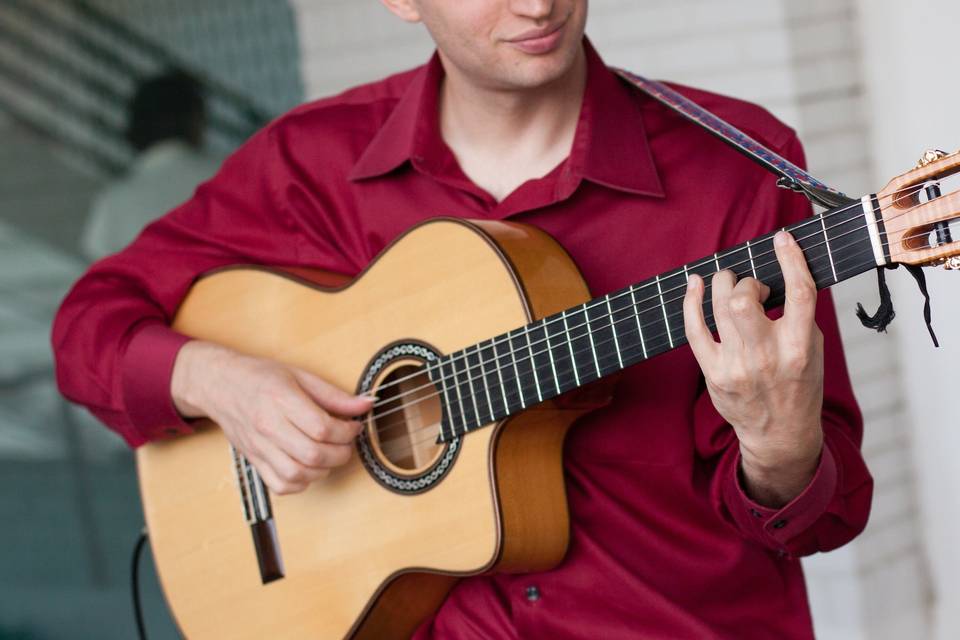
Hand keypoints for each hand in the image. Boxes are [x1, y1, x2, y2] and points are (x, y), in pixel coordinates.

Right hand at [170, 341, 373, 493]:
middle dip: (341, 452)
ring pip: (298, 474)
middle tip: (346, 442)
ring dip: (323, 469)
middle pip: (313, 454)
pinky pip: (281, 485)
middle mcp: (267, 426)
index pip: (321, 428)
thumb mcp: (300, 376)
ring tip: (330, 454)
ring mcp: (259, 447)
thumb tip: (366, 404)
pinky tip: (309, 467)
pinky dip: (301, 482)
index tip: (354, 426)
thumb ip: (334, 395)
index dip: (347, 431)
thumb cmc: (259, 377)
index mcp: (280, 399)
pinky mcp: (254, 461)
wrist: (219, 385)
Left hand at [683, 231, 823, 506]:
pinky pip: (694, 329)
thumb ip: (797, 314)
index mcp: (800, 346)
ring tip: (726, 284)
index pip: (799, 292)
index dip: (791, 258)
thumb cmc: (797, 386)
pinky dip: (691, 302)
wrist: (780, 434)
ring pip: (718, 308)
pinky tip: (694, 285)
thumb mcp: (812, 349)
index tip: (783, 239)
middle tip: (748, 286)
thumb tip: (779, 271)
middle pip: (743, 299)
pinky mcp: (714, 373)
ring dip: (720, 285)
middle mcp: (768, 356)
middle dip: (744, 282)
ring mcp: (736, 366)